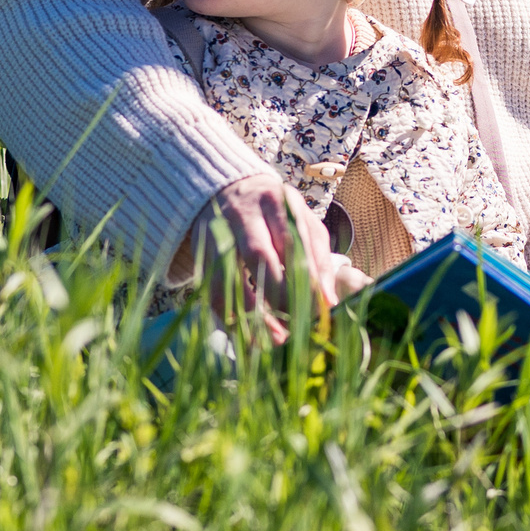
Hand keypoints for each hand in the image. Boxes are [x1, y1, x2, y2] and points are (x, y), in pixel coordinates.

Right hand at [172, 173, 341, 335]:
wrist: (225, 190)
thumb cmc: (276, 213)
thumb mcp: (302, 222)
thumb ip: (319, 256)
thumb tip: (330, 302)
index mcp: (276, 201)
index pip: (294, 240)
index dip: (308, 276)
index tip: (323, 308)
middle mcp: (243, 214)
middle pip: (259, 256)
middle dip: (280, 295)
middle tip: (298, 327)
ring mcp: (216, 234)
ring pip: (229, 276)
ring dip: (252, 313)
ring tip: (275, 340)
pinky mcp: (200, 255)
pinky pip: (211, 291)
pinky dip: (230, 317)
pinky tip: (249, 337)